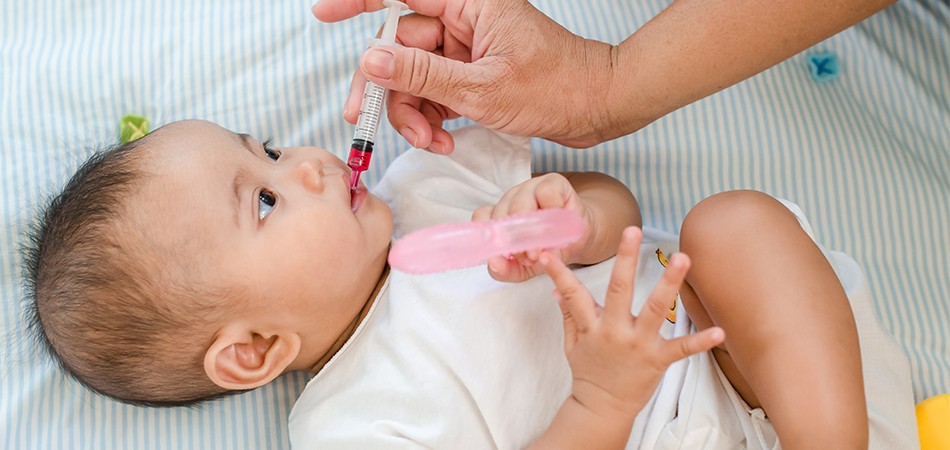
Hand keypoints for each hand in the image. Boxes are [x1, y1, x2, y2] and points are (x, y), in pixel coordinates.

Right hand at [311, 0, 616, 151]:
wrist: (599, 108)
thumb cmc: (556, 87)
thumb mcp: (482, 88)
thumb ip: (422, 74)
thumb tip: (370, 60)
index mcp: (469, 3)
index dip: (358, 1)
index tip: (323, 14)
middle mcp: (463, 20)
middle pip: (398, 45)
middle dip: (385, 87)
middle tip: (363, 118)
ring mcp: (466, 49)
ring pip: (413, 76)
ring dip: (412, 112)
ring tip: (430, 141)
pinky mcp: (472, 75)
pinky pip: (433, 93)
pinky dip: (431, 120)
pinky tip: (444, 141)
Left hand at [472, 173, 591, 281]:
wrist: (578, 240)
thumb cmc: (548, 250)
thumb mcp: (524, 268)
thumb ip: (505, 269)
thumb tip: (494, 263)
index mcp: (499, 216)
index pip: (483, 219)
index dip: (492, 237)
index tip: (506, 255)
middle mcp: (510, 199)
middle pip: (502, 214)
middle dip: (515, 240)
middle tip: (531, 257)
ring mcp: (529, 188)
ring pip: (520, 204)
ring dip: (532, 229)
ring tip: (544, 245)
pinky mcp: (552, 182)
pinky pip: (545, 192)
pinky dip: (552, 209)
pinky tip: (559, 221)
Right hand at [541, 227, 723, 416]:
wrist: (602, 407)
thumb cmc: (589, 372)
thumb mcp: (572, 343)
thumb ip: (569, 314)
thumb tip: (557, 289)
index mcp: (592, 326)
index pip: (573, 294)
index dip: (559, 274)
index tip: (547, 254)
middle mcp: (615, 331)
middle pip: (619, 290)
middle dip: (625, 258)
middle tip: (632, 231)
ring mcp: (638, 344)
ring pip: (655, 308)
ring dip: (669, 282)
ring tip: (683, 258)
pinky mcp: (658, 359)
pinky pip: (682, 349)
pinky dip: (701, 341)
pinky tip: (719, 331)